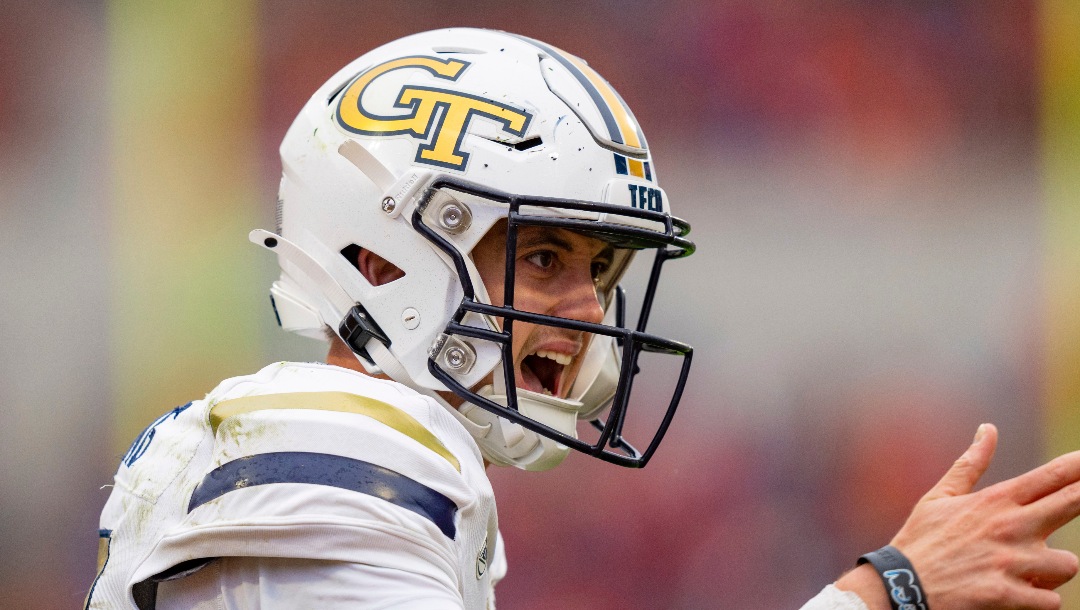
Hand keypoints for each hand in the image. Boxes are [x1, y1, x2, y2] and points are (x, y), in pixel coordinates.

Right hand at [850, 424, 1079, 609]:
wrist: (901, 585)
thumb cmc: (921, 539)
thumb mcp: (940, 496)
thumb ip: (971, 464)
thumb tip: (988, 428)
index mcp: (995, 500)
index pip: (1050, 477)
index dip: (1079, 466)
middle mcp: (1010, 527)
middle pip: (1072, 503)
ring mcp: (1011, 562)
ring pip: (1068, 564)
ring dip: (1053, 569)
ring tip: (1031, 571)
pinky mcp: (1008, 596)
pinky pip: (1051, 601)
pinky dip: (1039, 600)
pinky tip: (1020, 594)